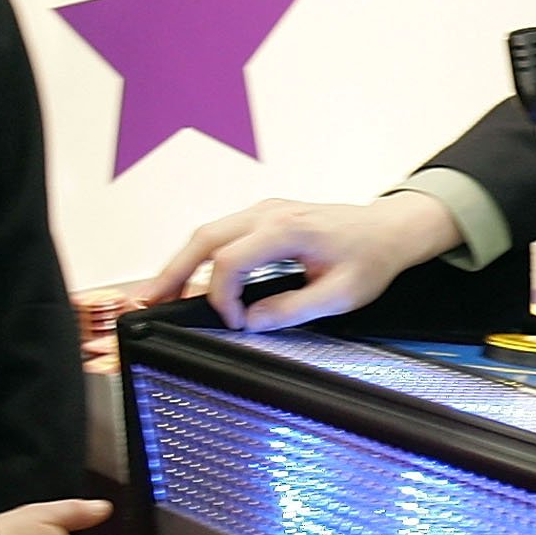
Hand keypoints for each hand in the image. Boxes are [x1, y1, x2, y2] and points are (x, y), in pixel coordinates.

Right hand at [134, 192, 460, 329]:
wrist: (389, 229)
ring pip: (208, 233)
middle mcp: (269, 212)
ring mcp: (264, 210)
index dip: (221, 297)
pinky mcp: (264, 216)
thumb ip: (293, 310)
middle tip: (147, 302)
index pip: (230, 261)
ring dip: (180, 263)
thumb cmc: (370, 258)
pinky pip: (222, 233)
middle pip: (204, 239)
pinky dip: (199, 255)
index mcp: (287, 229)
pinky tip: (189, 277)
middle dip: (172, 271)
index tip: (233, 324)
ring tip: (156, 293)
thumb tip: (250, 322)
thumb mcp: (341, 295)